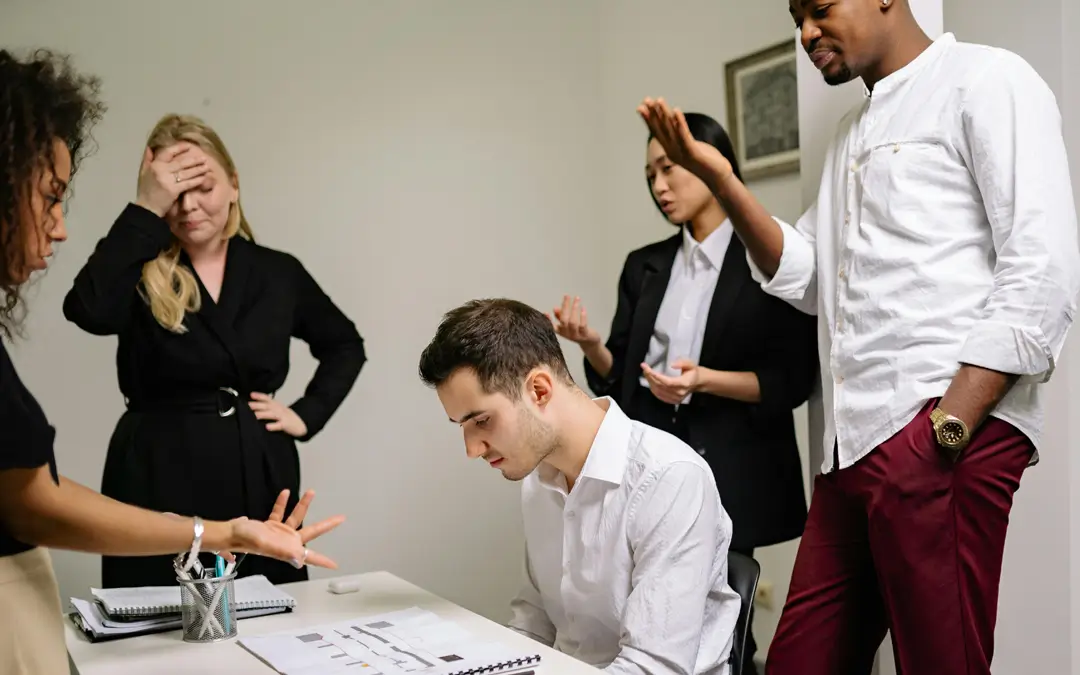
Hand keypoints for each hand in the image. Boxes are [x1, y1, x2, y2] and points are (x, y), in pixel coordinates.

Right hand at [134, 144, 209, 216]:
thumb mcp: (143, 173)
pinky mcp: (173, 190)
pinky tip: (203, 178)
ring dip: (198, 169)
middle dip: (194, 160)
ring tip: (207, 167)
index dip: (179, 148)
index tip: (189, 146)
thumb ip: (147, 160)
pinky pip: (187, 183)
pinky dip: (196, 180)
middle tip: (204, 158)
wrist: (147, 208)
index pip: (168, 152)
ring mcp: (167, 180)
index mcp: (154, 165)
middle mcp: (161, 170)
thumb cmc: (146, 191)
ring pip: (186, 172)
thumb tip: (149, 148)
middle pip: (180, 163)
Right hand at [229, 489, 343, 568]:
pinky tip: (285, 493)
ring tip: (311, 492)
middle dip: (326, 525)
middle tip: (340, 519)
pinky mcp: (270, 525)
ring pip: (296, 517)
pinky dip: (282, 503)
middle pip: (311, 532)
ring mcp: (279, 533)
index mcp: (287, 548)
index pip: (309, 557)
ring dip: (303, 505)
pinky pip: (280, 512)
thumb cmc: (244, 540)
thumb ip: (282, 552)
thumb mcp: (264, 544)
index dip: (322, 561)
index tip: (334, 564)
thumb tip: (300, 559)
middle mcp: (286, 541)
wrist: (229, 533)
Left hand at [249, 392, 307, 436]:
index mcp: (275, 404)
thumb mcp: (277, 408)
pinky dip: (274, 426)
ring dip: (263, 414)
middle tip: (248, 406)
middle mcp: (278, 409)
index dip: (259, 396)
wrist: (300, 423)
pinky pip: (279, 425)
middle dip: (257, 405)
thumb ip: (266, 407)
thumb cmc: (285, 416)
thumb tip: (250, 406)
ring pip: (271, 414)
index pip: (266, 398)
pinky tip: (267, 427)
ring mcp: (282, 416)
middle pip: (267, 406)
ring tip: (255, 416)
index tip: (251, 395)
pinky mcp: (286, 424)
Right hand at [548, 295, 601, 346]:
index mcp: (561, 331)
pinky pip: (582, 325)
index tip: (545, 313)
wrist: (589, 342)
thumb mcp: (568, 324)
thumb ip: (561, 316)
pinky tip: (583, 308)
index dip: (549, 320)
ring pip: (572, 322)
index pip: (553, 326)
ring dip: (574, 309)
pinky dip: (583, 316)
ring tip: (577, 299)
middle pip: (564, 320)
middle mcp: (567, 334)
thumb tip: (555, 308)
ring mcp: (576, 335)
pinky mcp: (584, 335)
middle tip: (566, 296)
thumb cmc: (577, 331)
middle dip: (565, 307)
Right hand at [637, 98, 732, 185]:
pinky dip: (680, 122)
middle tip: (646, 99)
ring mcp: (682, 153)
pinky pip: (684, 135)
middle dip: (653, 113)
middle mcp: (673, 151)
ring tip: (660, 100)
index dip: (648, 119)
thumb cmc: (706, 162)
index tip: (641, 106)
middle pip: (661, 129)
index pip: (657, 132)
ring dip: (665, 114)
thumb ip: (683, 139)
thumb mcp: (690, 149)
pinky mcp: (693, 153)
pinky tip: (676, 110)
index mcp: (671, 150)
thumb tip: (677, 127)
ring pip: (671, 130)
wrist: (718, 178)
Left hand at [641, 359, 700, 404]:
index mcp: (684, 383)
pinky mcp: (673, 401)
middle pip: (660, 386)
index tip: (647, 368)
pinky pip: (659, 396)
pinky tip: (650, 381)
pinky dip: (653, 388)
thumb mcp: (690, 364)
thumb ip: (682, 363)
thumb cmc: (692, 372)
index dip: (656, 376)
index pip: (667, 382)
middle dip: (650, 376)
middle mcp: (679, 393)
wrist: (697, 382)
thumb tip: (672, 365)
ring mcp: (676, 398)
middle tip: (644, 368)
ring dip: (650, 382)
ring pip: (658, 391)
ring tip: (646, 373)